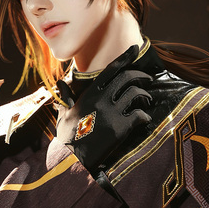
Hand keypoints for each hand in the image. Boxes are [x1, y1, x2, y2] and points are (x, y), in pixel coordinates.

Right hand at [56, 45, 152, 172]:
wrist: (72, 158)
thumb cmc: (67, 136)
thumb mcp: (63, 114)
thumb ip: (65, 98)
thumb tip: (60, 84)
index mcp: (90, 93)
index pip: (111, 69)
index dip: (125, 57)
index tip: (135, 49)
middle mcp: (102, 98)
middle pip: (128, 78)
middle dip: (141, 76)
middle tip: (148, 80)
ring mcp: (112, 112)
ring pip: (136, 93)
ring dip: (145, 95)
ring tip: (147, 100)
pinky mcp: (121, 127)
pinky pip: (140, 114)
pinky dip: (145, 116)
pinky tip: (144, 119)